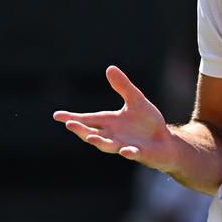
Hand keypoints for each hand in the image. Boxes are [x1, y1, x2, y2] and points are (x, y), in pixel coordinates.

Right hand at [53, 65, 175, 171]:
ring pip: (108, 145)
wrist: (165, 141)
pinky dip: (128, 152)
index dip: (72, 118)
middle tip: (69, 124)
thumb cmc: (147, 122)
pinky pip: (132, 153)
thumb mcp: (135, 100)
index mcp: (109, 123)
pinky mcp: (139, 153)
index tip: (56, 115)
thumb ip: (123, 86)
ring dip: (99, 142)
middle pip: (92, 133)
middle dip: (81, 130)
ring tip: (90, 137)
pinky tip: (125, 150)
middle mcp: (113, 136)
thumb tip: (109, 68)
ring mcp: (124, 146)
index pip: (87, 120)